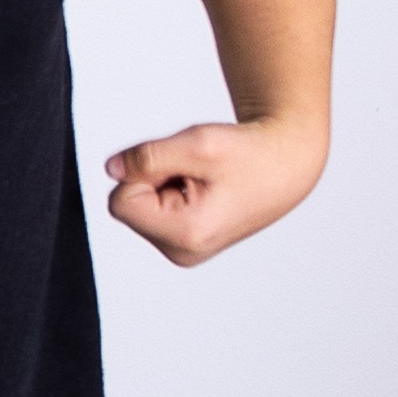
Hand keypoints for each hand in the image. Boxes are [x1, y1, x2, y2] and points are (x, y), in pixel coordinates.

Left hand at [103, 114, 326, 266]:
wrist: (286, 165)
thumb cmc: (251, 154)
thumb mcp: (197, 144)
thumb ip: (146, 157)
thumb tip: (111, 169)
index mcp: (186, 235)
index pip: (121, 202)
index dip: (142, 174)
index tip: (180, 167)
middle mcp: (182, 252)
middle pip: (129, 206)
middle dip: (153, 179)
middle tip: (196, 172)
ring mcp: (184, 251)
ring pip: (140, 207)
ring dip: (163, 183)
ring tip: (205, 179)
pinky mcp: (186, 243)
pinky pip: (154, 212)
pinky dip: (171, 192)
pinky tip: (204, 187)